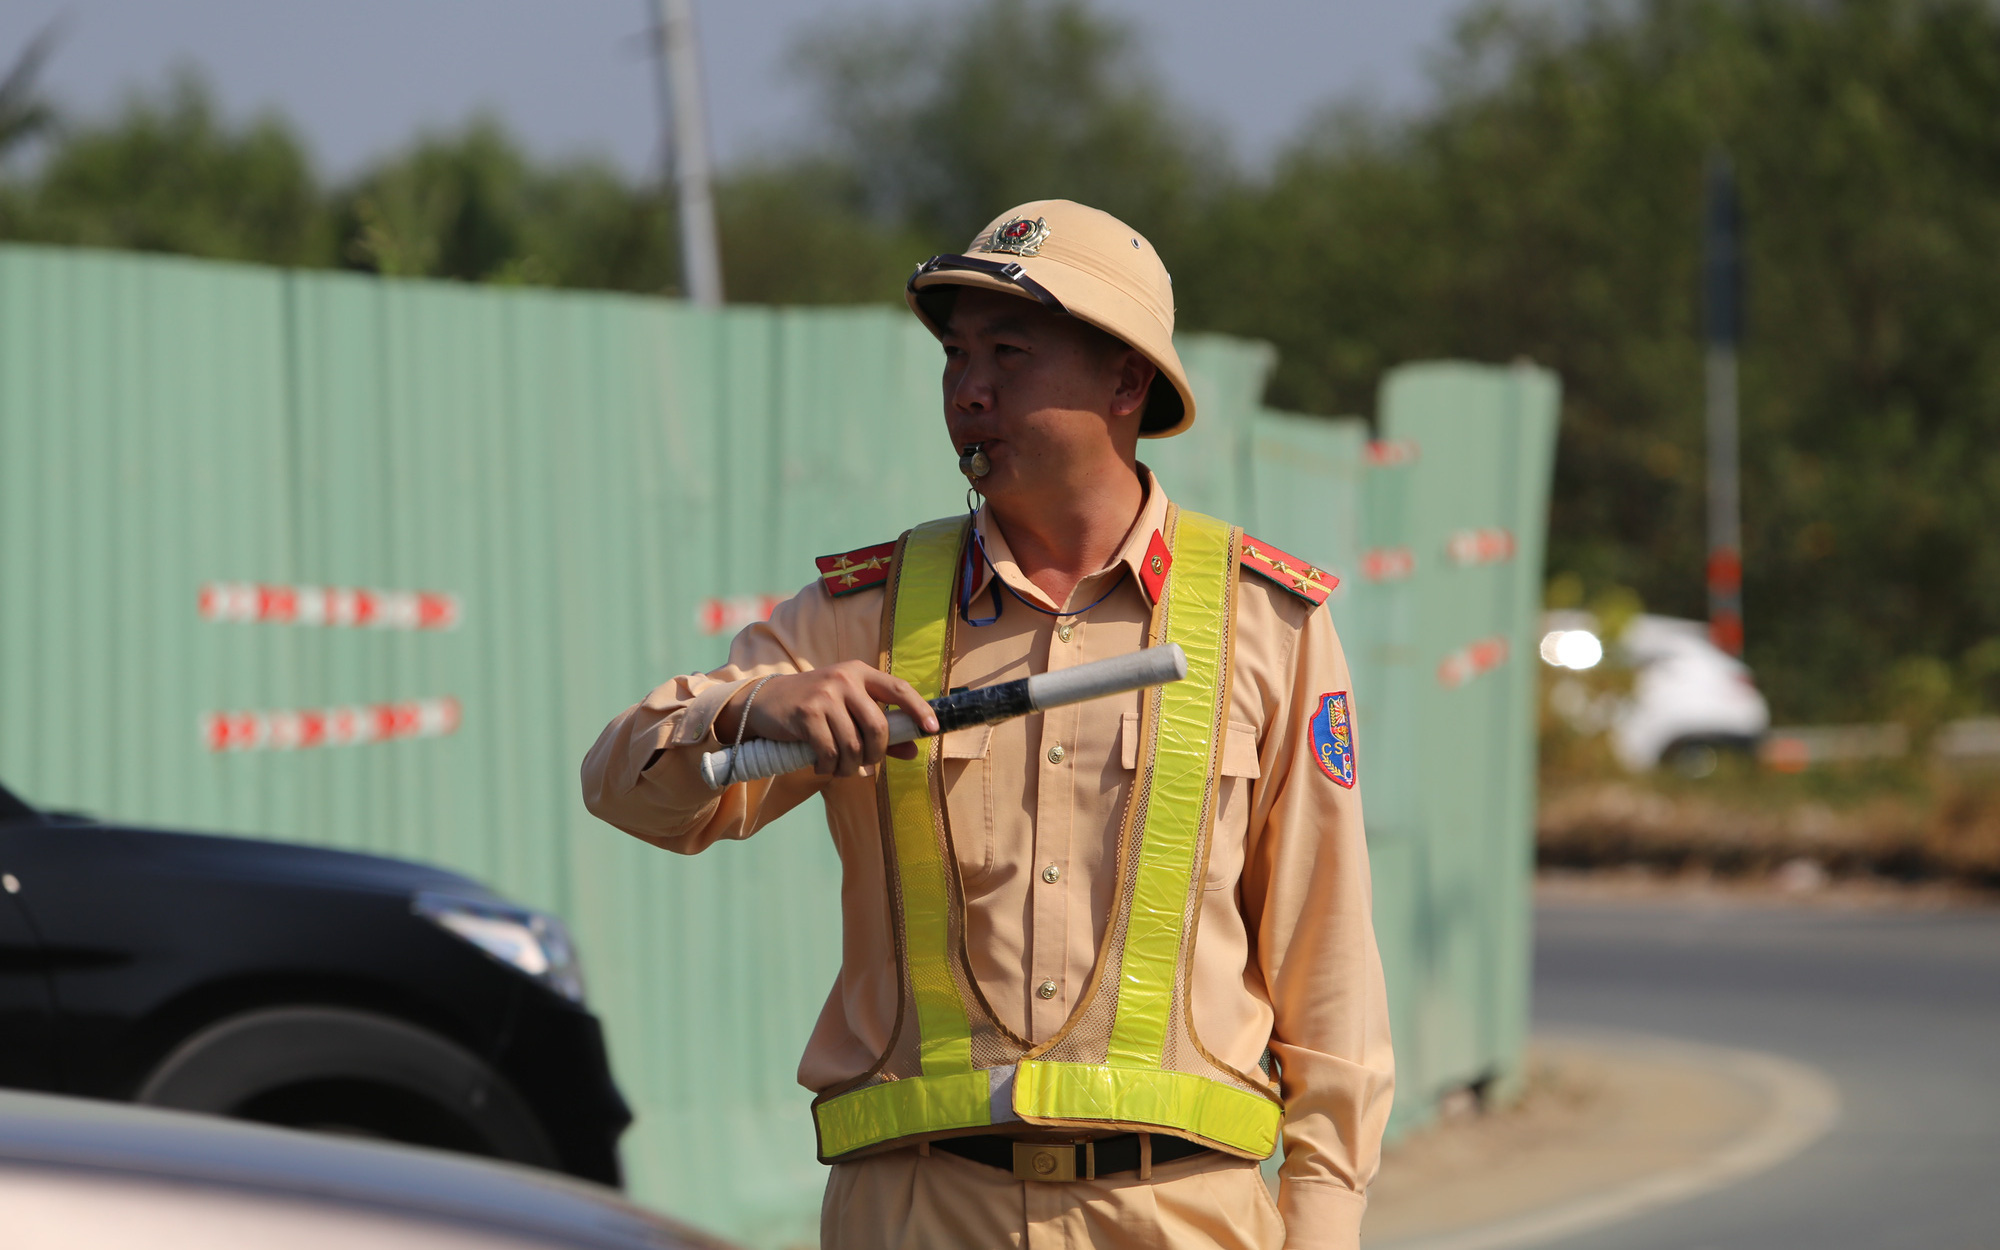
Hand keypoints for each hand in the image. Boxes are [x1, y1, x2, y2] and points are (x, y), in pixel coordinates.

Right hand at [716, 663, 938, 776]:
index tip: (932, 729)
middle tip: (865, 763)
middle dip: (875, 753)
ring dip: (849, 766)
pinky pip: (829, 752)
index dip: (918, 709)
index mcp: (859, 673)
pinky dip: (829, 767)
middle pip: (878, 726)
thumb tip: (913, 750)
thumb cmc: (814, 708)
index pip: (898, 689)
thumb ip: (880, 729)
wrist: (765, 701)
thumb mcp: (847, 710)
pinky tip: (822, 767)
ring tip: (840, 768)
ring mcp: (825, 695)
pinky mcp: (806, 714)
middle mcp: (844, 679)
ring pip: (853, 744)